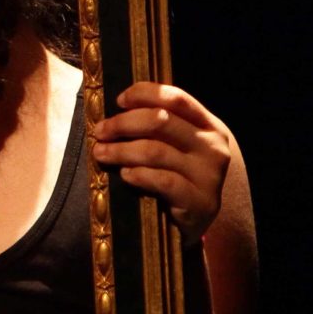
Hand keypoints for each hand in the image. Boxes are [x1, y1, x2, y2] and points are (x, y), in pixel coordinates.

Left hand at [92, 83, 235, 241]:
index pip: (177, 98)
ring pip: (156, 151)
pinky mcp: (199, 201)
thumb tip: (119, 108)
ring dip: (121, 150)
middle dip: (123, 123)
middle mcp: (212, 147)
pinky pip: (163, 181)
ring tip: (101, 153)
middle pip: (161, 121)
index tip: (119, 101)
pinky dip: (138, 175)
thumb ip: (161, 128)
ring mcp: (208, 175)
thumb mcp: (178, 147)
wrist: (198, 220)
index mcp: (209, 126)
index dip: (145, 93)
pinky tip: (124, 174)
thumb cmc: (180, 178)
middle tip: (100, 131)